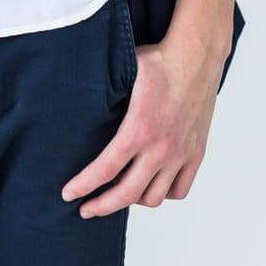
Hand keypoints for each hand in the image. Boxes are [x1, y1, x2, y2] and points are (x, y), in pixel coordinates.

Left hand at [60, 29, 227, 215]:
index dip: (83, 186)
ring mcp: (180, 153)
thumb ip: (102, 92)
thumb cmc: (159, 61)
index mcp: (139, 129)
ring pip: (154, 197)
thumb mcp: (123, 71)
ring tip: (118, 192)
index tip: (68, 195)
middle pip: (127, 194)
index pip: (105, 170)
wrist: (197, 56)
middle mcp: (161, 148)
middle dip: (101, 206)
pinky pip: (179, 189)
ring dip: (133, 200)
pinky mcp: (196, 153)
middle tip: (85, 209)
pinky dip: (163, 194)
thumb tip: (72, 99)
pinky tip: (150, 185)